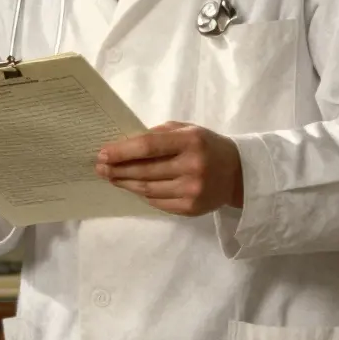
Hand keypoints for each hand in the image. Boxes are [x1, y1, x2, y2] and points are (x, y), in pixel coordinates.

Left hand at [96, 121, 243, 215]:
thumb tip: (122, 145)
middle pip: (143, 171)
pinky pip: (156, 202)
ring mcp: (192, 190)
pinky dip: (142, 194)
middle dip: (117, 169)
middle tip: (99, 168)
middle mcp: (192, 167)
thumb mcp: (187, 131)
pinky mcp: (191, 208)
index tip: (102, 153)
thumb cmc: (206, 146)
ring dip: (125, 183)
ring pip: (146, 189)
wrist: (239, 173)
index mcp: (191, 142)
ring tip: (111, 177)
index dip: (121, 151)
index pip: (147, 147)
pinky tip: (133, 187)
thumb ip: (157, 135)